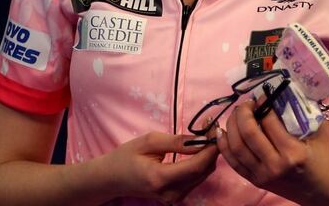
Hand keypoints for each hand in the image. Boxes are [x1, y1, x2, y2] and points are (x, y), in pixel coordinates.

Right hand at [103, 131, 219, 203]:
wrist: (112, 179)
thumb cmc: (126, 156)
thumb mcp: (149, 141)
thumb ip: (177, 142)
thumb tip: (202, 139)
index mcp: (160, 178)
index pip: (196, 166)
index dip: (211, 149)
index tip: (216, 130)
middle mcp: (170, 193)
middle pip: (203, 172)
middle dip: (212, 150)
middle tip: (212, 129)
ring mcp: (174, 198)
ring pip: (203, 176)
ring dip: (208, 156)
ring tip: (206, 136)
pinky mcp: (176, 197)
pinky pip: (196, 180)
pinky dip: (201, 164)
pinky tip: (198, 150)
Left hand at [217, 101, 328, 205]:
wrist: (322, 191)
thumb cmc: (324, 159)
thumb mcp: (320, 132)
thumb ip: (305, 110)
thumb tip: (287, 89)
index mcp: (292, 152)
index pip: (269, 122)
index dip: (263, 103)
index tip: (262, 95)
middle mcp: (274, 165)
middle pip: (248, 133)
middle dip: (243, 112)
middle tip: (247, 103)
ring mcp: (262, 175)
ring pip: (236, 146)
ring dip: (231, 125)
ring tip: (237, 113)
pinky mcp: (255, 181)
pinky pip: (233, 161)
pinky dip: (224, 145)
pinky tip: (223, 131)